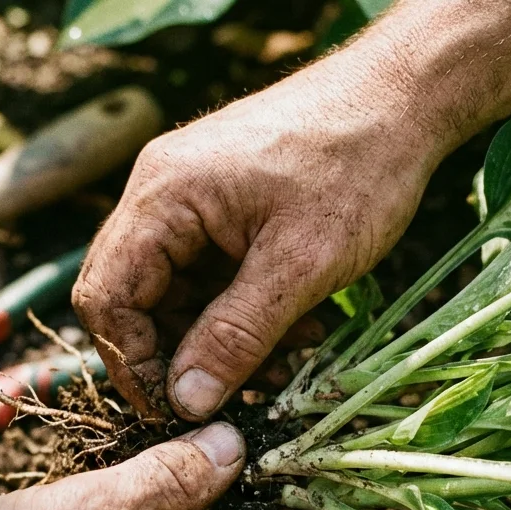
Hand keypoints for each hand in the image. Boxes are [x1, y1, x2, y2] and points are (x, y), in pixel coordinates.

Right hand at [73, 46, 449, 420]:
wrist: (405, 98)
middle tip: (232, 399)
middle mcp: (159, 190)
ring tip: (281, 366)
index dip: (133, 363)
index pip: (106, 297)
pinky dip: (239, 310)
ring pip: (173, 291)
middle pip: (130, 296)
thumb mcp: (301, 266)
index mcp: (162, 196)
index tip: (179, 410)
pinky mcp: (220, 201)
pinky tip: (293, 330)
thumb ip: (236, 336)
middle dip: (179, 355)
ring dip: (217, 339)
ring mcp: (189, 193)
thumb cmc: (358, 166)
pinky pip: (207, 272)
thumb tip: (187, 401)